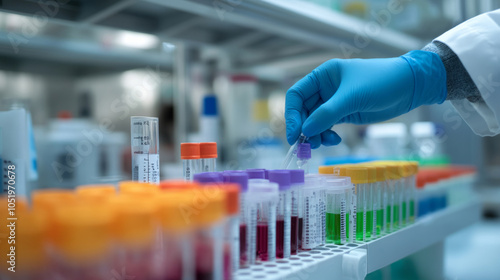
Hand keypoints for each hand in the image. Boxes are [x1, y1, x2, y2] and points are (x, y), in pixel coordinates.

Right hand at [285, 50, 446, 147]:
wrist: (409, 87)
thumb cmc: (381, 82)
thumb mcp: (352, 97)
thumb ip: (327, 114)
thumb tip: (305, 131)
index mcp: (322, 75)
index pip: (296, 95)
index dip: (291, 115)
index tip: (294, 134)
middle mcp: (325, 88)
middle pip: (303, 110)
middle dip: (304, 128)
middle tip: (307, 145)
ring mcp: (334, 102)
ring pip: (314, 121)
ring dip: (315, 134)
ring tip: (322, 143)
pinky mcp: (344, 114)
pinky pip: (326, 126)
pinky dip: (326, 135)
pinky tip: (334, 140)